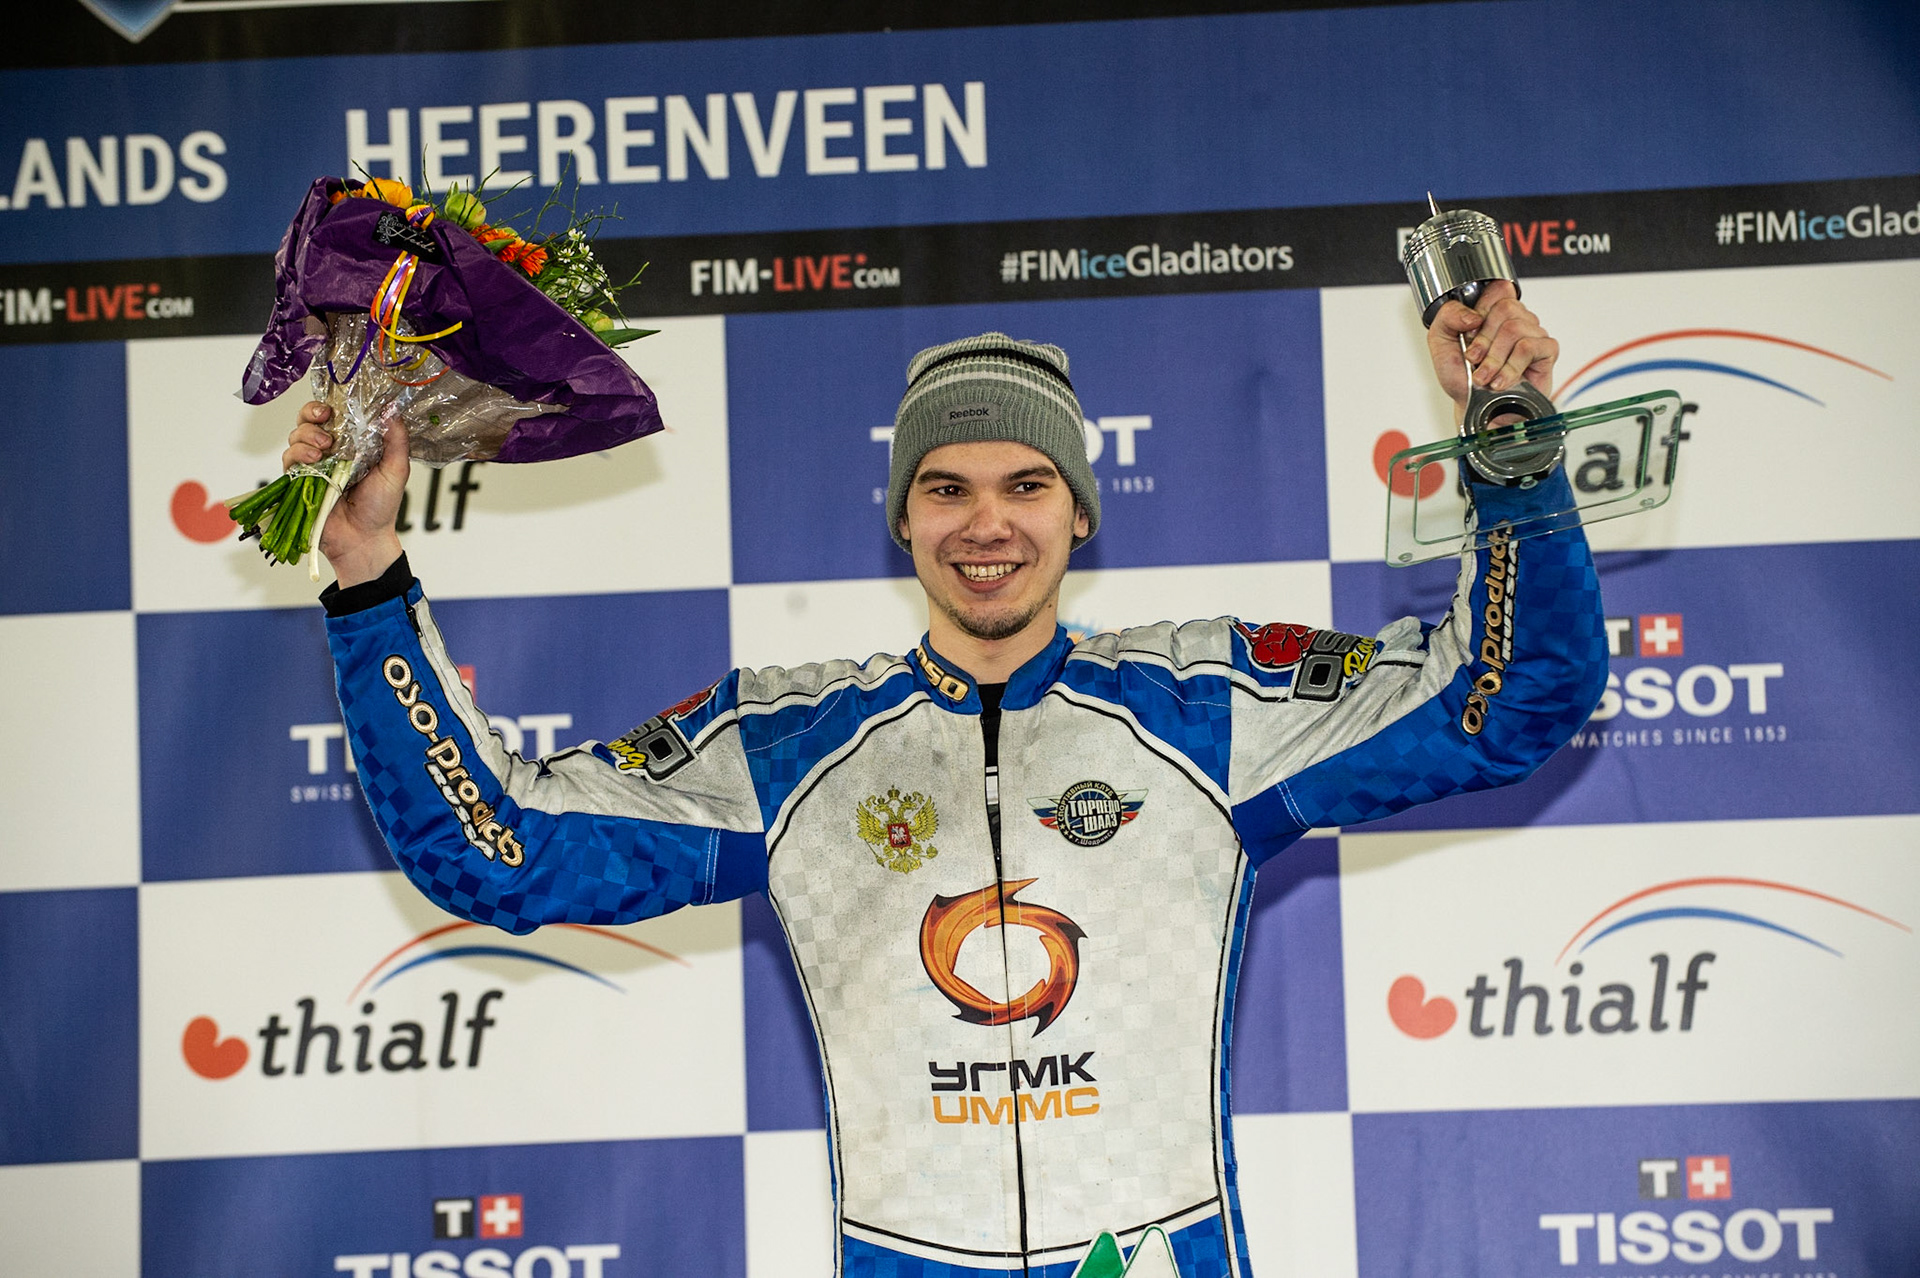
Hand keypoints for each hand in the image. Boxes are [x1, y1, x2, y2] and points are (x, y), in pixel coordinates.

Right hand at [282, 401, 408, 586]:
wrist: (363, 540)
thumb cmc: (381, 508)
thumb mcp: (396, 470)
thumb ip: (396, 441)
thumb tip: (393, 410)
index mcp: (352, 444)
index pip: (334, 414)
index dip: (330, 405)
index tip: (334, 405)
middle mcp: (329, 451)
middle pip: (308, 420)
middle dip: (312, 414)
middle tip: (325, 421)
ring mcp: (312, 465)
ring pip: (296, 436)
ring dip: (307, 436)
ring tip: (324, 449)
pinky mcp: (298, 481)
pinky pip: (288, 460)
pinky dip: (298, 454)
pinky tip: (314, 460)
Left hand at [1425, 281, 1558, 413]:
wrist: (1475, 409)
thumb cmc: (1462, 378)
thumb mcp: (1440, 344)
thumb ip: (1447, 317)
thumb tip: (1472, 315)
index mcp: (1493, 313)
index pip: (1497, 290)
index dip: (1480, 311)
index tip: (1469, 336)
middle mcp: (1515, 319)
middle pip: (1505, 308)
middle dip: (1484, 340)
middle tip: (1474, 361)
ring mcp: (1533, 334)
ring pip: (1515, 329)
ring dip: (1494, 359)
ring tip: (1485, 377)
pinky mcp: (1546, 352)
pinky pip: (1529, 347)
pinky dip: (1511, 367)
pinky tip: (1502, 381)